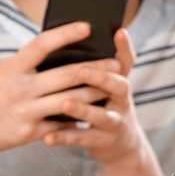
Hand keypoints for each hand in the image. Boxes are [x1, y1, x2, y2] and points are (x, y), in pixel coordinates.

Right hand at [0, 22, 110, 157]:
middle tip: (116, 63)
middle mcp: (20, 88)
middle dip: (96, 68)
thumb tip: (57, 51)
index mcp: (12, 67)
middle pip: (66, 74)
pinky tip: (92, 113)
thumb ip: (26, 64)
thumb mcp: (0, 72)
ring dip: (94, 93)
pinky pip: (61, 124)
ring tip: (112, 86)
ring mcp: (25, 111)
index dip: (66, 33)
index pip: (42, 44)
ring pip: (71, 99)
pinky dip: (77, 118)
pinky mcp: (29, 132)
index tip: (87, 25)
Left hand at [36, 27, 147, 165]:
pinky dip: (65, 137)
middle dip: (100, 78)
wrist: (120, 144)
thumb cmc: (103, 105)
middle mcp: (122, 100)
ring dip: (83, 109)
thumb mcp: (105, 86)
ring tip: (65, 103)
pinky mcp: (103, 141)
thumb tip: (62, 43)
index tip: (119, 31)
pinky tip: (49, 137)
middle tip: (82, 71)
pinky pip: (82, 138)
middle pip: (118, 86)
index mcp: (119, 81)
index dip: (125, 46)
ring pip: (102, 115)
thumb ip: (91, 68)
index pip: (126, 61)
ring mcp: (115, 122)